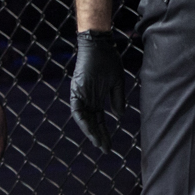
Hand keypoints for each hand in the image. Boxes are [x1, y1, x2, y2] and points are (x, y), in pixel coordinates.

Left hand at [70, 30, 124, 153]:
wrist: (99, 45)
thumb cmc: (108, 60)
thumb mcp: (117, 82)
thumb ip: (117, 99)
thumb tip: (118, 116)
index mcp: (97, 98)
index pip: (100, 120)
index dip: (104, 133)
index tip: (109, 145)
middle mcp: (87, 99)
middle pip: (92, 122)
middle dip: (98, 136)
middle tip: (105, 149)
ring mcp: (81, 96)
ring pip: (84, 119)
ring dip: (90, 131)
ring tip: (98, 143)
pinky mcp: (76, 91)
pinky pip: (77, 110)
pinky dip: (82, 120)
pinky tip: (89, 130)